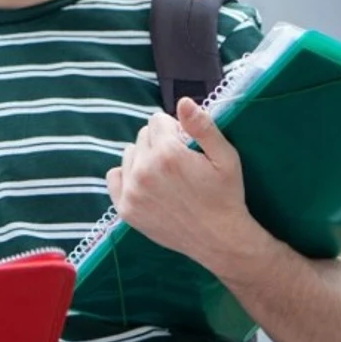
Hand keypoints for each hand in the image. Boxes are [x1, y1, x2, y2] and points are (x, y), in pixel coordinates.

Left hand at [106, 98, 267, 276]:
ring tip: (165, 176)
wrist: (219, 240)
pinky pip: (114, 177)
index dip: (175, 130)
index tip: (188, 147)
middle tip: (179, 164)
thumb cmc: (226, 195)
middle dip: (159, 143)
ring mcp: (131, 192)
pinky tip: (146, 185)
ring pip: (129, 154)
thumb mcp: (226, 157)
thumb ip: (202, 126)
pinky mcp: (125, 209)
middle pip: (143, 136)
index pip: (157, 120)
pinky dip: (127, 176)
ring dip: (144, 158)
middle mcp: (144, 171)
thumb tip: (183, 101)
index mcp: (168, 154)